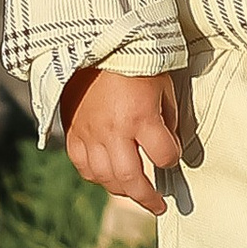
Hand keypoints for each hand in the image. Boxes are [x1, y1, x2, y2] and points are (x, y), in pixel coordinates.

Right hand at [60, 63, 182, 215]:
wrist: (92, 42)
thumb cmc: (133, 60)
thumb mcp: (161, 83)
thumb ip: (167, 116)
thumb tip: (169, 141)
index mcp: (140, 116)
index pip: (164, 155)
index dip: (172, 157)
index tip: (173, 154)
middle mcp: (114, 131)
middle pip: (131, 180)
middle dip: (147, 197)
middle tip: (158, 205)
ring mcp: (90, 133)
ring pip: (104, 178)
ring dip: (121, 190)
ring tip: (133, 191)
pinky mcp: (73, 130)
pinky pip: (82, 165)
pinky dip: (95, 175)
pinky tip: (105, 175)